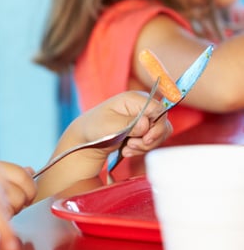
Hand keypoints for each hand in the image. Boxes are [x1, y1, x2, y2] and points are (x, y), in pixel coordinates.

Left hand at [35, 90, 171, 200]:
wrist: (86, 139)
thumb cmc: (94, 128)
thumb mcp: (109, 126)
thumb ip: (129, 124)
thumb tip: (145, 124)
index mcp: (134, 99)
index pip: (159, 109)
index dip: (156, 126)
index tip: (145, 139)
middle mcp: (141, 106)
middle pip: (162, 123)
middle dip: (150, 139)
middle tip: (131, 145)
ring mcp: (143, 118)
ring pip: (159, 134)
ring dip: (145, 146)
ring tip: (127, 149)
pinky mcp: (142, 130)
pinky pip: (152, 141)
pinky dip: (142, 148)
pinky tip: (127, 150)